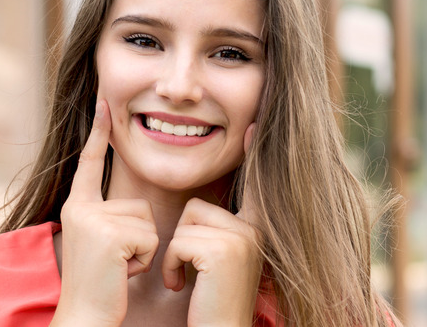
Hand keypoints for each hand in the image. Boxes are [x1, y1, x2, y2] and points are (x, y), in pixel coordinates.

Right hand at [51, 100, 158, 326]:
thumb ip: (113, 218)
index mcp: (79, 207)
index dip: (98, 132)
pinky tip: (122, 272)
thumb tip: (138, 206)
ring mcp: (92, 220)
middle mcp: (80, 208)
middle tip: (117, 261)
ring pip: (147, 220)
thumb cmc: (101, 284)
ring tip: (119, 266)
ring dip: (142, 249)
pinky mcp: (108, 234)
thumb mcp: (102, 242)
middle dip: (140, 236)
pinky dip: (144, 260)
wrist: (87, 316)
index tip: (103, 100)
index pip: (90, 163)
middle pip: (138, 204)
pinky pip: (149, 238)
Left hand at [162, 123, 262, 325]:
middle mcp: (255, 229)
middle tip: (189, 270)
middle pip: (198, 206)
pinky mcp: (223, 251)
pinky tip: (184, 286)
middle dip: (183, 238)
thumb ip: (214, 231)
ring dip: (175, 254)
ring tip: (188, 280)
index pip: (253, 185)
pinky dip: (171, 265)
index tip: (254, 125)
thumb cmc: (210, 301)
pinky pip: (179, 241)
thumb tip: (198, 207)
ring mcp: (242, 238)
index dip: (254, 154)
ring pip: (186, 222)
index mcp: (254, 228)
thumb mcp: (216, 259)